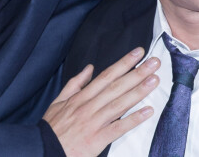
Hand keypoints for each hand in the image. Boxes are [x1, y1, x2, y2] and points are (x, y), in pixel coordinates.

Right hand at [44, 48, 158, 156]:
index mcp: (81, 96)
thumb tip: (89, 68)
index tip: (138, 53)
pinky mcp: (97, 140)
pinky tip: (147, 111)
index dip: (124, 63)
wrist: (44, 150)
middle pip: (117, 86)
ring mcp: (94, 122)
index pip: (107, 75)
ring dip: (138, 91)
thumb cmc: (52, 127)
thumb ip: (75, 83)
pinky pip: (118, 128)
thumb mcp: (58, 100)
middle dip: (137, 73)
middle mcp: (89, 106)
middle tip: (154, 62)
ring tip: (154, 80)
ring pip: (119, 104)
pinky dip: (133, 120)